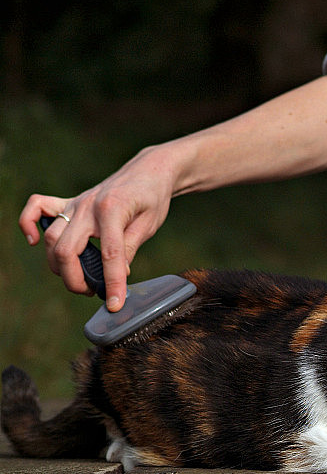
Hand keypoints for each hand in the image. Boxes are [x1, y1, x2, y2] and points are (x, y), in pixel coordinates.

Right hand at [19, 144, 177, 310]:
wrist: (148, 170)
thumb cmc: (152, 197)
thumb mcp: (149, 224)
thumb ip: (130, 249)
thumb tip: (117, 275)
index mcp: (113, 209)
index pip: (109, 254)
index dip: (112, 283)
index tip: (114, 303)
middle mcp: (88, 206)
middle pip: (67, 250)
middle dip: (75, 280)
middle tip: (93, 291)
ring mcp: (76, 203)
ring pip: (51, 238)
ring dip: (59, 266)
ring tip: (81, 279)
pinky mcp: (69, 201)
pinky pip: (37, 207)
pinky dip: (28, 223)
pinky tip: (34, 241)